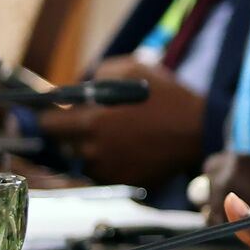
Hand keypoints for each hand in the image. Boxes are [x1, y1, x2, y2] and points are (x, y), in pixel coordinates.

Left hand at [37, 57, 203, 189]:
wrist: (202, 130)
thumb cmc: (169, 97)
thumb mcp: (134, 68)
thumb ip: (98, 73)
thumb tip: (80, 85)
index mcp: (90, 122)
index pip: (47, 124)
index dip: (52, 116)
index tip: (63, 112)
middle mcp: (93, 150)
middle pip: (64, 144)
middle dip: (75, 131)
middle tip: (99, 121)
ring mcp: (109, 170)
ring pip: (85, 158)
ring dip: (94, 147)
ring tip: (122, 135)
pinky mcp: (124, 182)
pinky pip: (106, 171)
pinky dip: (113, 161)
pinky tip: (133, 148)